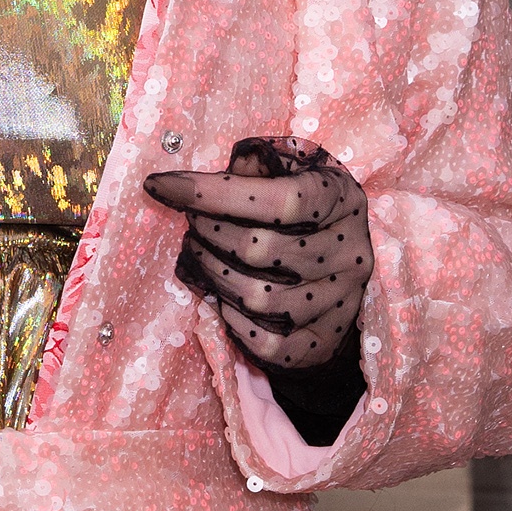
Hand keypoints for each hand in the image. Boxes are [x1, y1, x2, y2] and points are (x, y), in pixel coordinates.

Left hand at [145, 136, 372, 372]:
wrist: (345, 273)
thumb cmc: (307, 213)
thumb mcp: (294, 175)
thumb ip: (257, 168)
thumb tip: (204, 181)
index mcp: (342, 201)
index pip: (280, 199)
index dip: (216, 193)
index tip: (162, 185)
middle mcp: (349, 252)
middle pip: (260, 249)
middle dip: (208, 234)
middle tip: (191, 225)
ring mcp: (338, 301)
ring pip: (257, 297)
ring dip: (212, 274)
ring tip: (198, 254)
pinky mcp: (323, 342)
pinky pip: (266, 341)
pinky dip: (231, 319)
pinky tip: (220, 297)